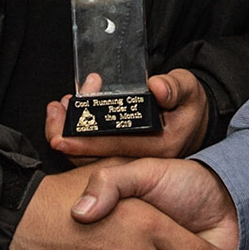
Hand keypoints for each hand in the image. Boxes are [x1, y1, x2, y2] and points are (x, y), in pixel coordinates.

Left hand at [46, 69, 211, 163]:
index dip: (86, 142)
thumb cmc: (189, 103)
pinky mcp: (123, 158)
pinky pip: (95, 153)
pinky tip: (69, 116)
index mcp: (159, 146)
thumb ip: (174, 87)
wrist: (194, 120)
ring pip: (92, 157)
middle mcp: (143, 160)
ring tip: (58, 110)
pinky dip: (78, 136)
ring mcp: (131, 162)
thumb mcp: (188, 89)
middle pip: (96, 157)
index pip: (116, 147)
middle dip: (68, 136)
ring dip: (70, 134)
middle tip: (54, 112)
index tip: (61, 136)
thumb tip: (157, 88)